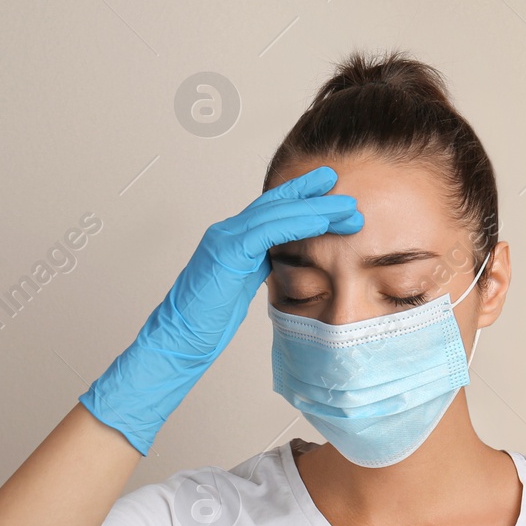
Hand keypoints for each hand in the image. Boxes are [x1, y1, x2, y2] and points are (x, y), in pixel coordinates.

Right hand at [78, 166, 361, 454]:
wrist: (179, 340)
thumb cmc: (206, 322)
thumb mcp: (240, 288)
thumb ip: (257, 267)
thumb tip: (280, 262)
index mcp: (233, 240)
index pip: (271, 211)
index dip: (300, 196)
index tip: (328, 188)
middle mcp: (227, 232)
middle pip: (276, 204)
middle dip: (311, 193)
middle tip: (342, 184)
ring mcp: (224, 240)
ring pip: (275, 212)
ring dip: (315, 208)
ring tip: (346, 208)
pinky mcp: (225, 253)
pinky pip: (266, 230)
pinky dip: (297, 223)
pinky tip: (321, 222)